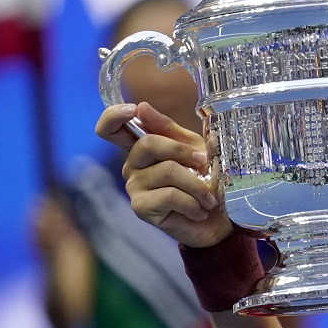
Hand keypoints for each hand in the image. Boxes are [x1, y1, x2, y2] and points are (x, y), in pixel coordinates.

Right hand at [95, 101, 231, 247]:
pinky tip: (199, 211)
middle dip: (183, 151)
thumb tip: (142, 107)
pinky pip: (169, 195)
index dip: (113, 116)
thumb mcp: (194, 148)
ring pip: (167, 171)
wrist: (217, 220)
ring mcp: (134, 186)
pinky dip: (192, 202)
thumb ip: (170, 129)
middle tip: (205, 163)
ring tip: (209, 198)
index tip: (133, 110)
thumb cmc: (205, 180)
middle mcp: (132, 164)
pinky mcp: (140, 207)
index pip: (110, 128)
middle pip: (147, 143)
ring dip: (197, 184)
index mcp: (142, 147)